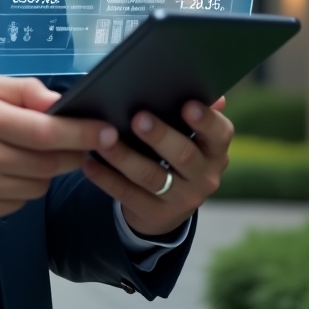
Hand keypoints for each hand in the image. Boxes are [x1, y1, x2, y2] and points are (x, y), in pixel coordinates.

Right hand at [0, 73, 107, 225]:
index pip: (44, 130)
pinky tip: (10, 172)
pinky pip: (23, 200)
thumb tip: (59, 102)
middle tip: (83, 144)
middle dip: (74, 152)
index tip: (106, 130)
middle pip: (49, 161)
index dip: (80, 132)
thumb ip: (21, 89)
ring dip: (49, 169)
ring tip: (32, 153)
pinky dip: (27, 186)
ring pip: (40, 183)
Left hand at [81, 98, 232, 237]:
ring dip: (125, 157)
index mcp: (215, 151)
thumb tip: (213, 95)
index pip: (220, 134)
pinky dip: (106, 179)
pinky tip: (89, 164)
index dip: (205, 120)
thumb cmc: (177, 153)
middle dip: (160, 136)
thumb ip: (196, 116)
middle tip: (138, 118)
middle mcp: (204, 177)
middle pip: (183, 155)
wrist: (169, 205)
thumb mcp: (192, 137)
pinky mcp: (154, 214)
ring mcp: (181, 199)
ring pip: (151, 176)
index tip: (187, 105)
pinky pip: (127, 195)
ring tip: (104, 140)